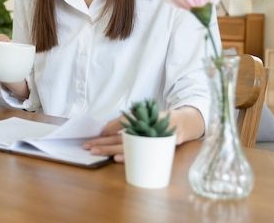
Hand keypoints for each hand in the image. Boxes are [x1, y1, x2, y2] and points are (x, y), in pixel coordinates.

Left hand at [83, 106, 203, 162]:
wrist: (185, 123)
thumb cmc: (161, 119)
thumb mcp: (144, 114)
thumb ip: (126, 120)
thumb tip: (105, 129)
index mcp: (143, 120)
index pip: (124, 123)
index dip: (111, 127)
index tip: (99, 132)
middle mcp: (147, 130)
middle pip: (122, 138)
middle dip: (103, 143)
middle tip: (88, 146)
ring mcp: (152, 140)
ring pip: (127, 146)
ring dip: (110, 150)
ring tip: (95, 151)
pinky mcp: (157, 148)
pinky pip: (140, 154)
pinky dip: (129, 157)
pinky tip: (117, 159)